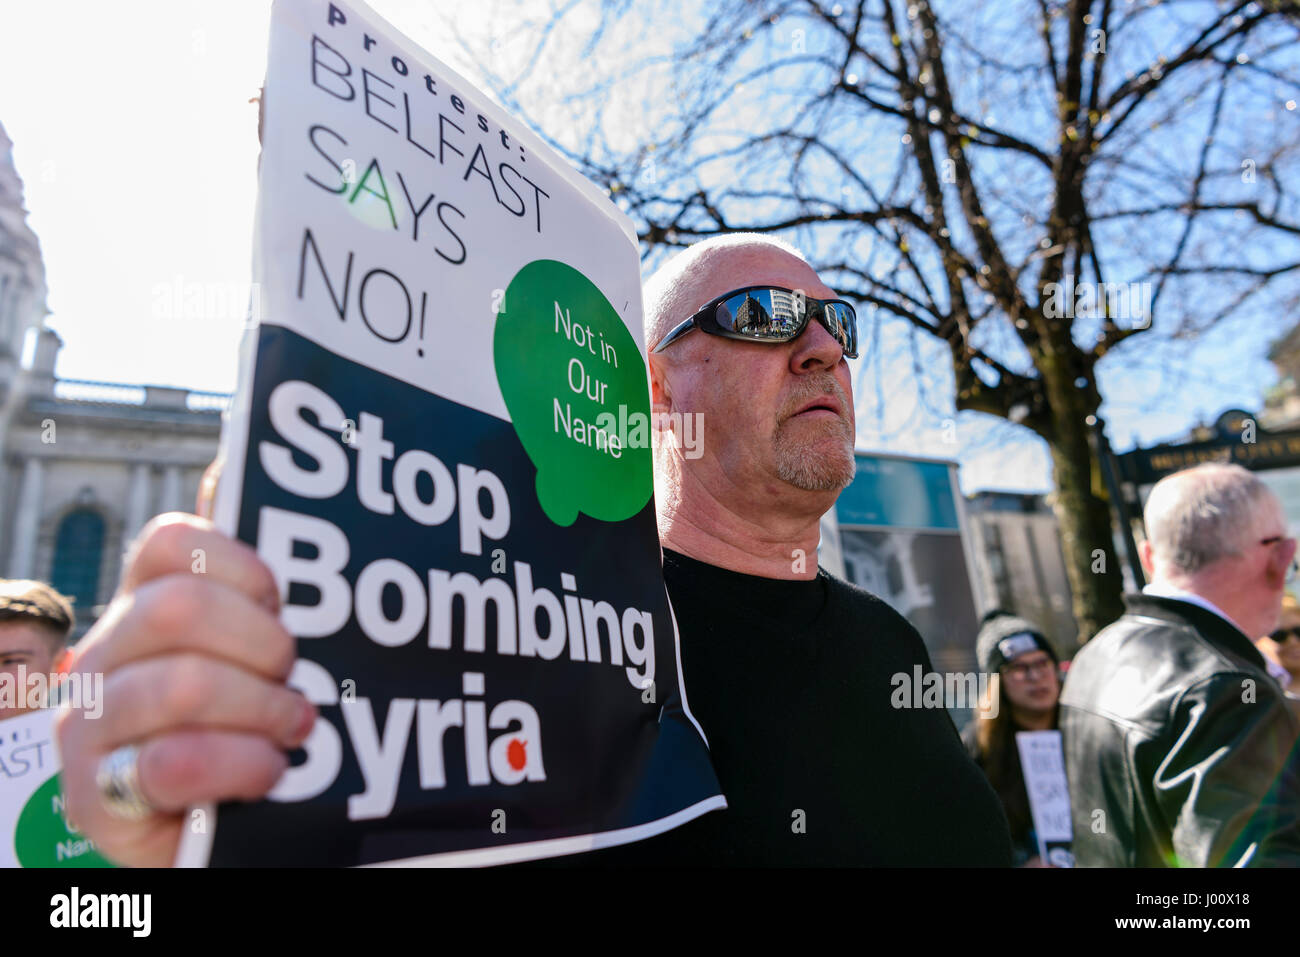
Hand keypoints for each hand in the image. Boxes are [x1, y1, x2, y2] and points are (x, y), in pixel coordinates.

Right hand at [55, 500, 313, 866]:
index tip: (282, 603)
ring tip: (293, 728)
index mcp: (141, 610)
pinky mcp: (95, 796)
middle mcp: (101, 657)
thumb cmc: (247, 730)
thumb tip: (229, 465)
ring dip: (262, 708)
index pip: (169, 543)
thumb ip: (246, 578)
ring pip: (181, 685)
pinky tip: (270, 771)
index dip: (241, 566)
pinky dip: (241, 765)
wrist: (219, 833)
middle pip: (179, 609)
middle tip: (294, 678)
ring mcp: (89, 726)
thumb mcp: (257, 653)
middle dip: (262, 644)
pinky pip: (172, 764)